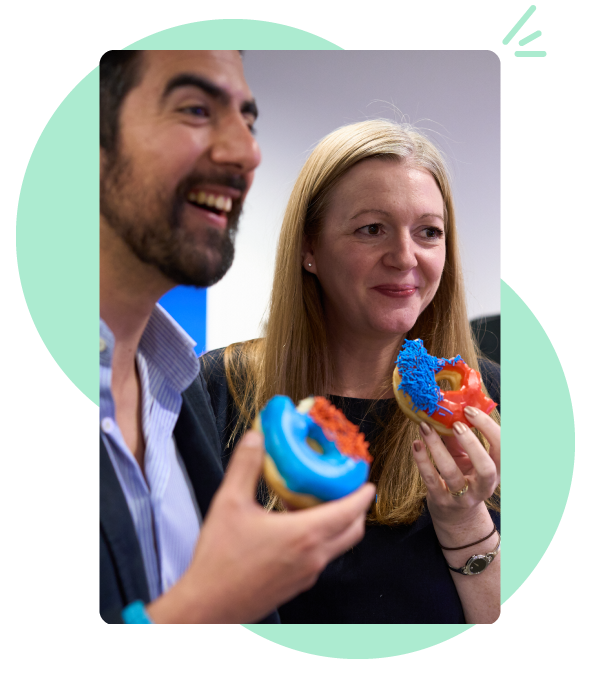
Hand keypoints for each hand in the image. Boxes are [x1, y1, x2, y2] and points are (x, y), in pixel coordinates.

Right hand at [147, 429, 374, 623]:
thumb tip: (256, 438)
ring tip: (315, 502)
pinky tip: (293, 526)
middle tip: (346, 488)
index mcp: (304, 535)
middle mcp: (313, 557)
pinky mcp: (296, 585)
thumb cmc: (219, 560)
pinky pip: (319, 557)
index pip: (350, 512)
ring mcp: (307, 574)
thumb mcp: (229, 502)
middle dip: (356, 508)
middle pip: (352, 531)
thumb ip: (245, 466)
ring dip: (336, 523)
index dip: (362, 494)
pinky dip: (319, 538)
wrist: (207, 607)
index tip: (366, 480)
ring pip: (336, 545)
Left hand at [411, 406, 499, 531]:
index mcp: (497, 471)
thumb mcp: (466, 458)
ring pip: (452, 473)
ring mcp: (463, 497)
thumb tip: (447, 410)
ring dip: (437, 446)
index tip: (470, 411)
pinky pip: (431, 479)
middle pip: (486, 468)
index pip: (503, 448)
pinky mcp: (442, 501)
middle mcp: (484, 487)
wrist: (454, 513)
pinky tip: (416, 444)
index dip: (489, 428)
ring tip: (425, 426)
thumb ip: (459, 438)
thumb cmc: (463, 477)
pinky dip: (422, 460)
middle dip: (472, 443)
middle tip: (456, 423)